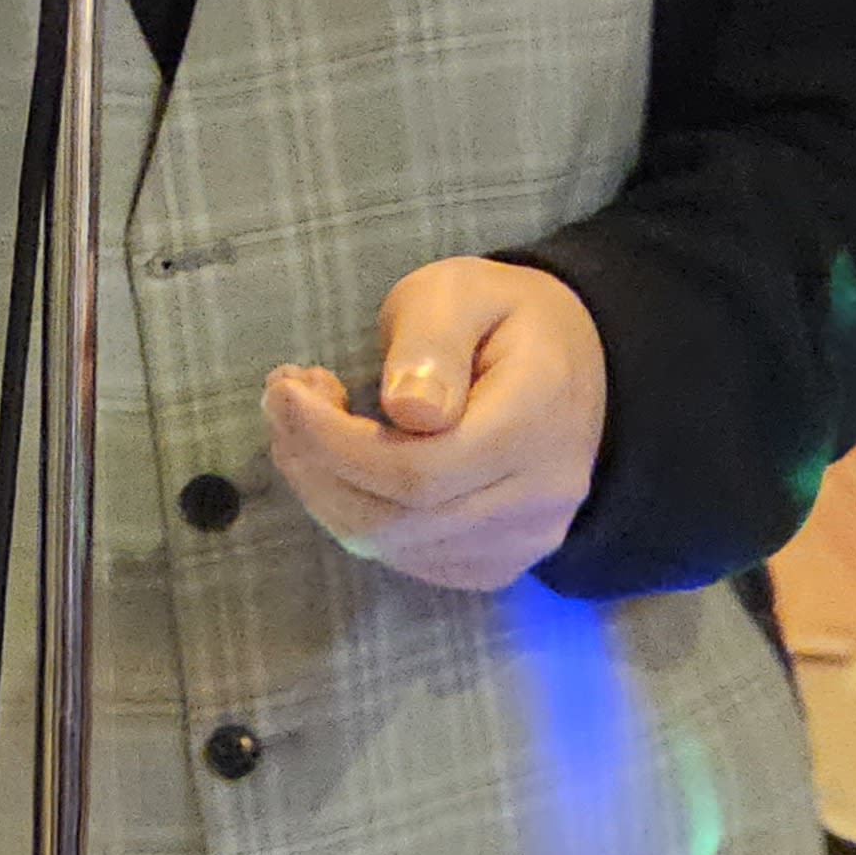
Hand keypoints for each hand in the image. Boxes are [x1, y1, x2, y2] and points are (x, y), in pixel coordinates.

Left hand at [264, 258, 607, 592]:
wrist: (571, 365)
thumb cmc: (501, 318)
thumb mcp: (460, 292)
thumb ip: (432, 341)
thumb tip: (407, 409)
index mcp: (536, 419)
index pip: (419, 471)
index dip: (334, 444)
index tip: (285, 391)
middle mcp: (539, 498)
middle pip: (397, 521)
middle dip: (316, 466)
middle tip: (284, 406)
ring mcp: (524, 540)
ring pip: (395, 547)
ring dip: (327, 490)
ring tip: (308, 425)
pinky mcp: (500, 562)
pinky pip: (411, 558)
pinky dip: (360, 514)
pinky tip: (349, 463)